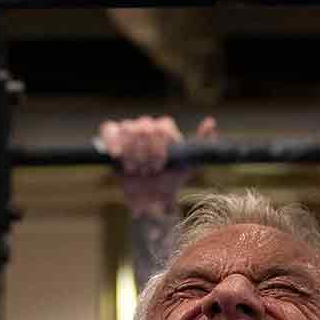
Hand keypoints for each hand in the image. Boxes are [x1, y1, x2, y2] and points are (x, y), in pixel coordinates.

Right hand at [99, 115, 215, 216]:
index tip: (160, 166)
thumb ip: (202, 142)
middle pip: (145, 127)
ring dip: (132, 152)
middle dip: (147, 153)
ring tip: (135, 170)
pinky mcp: (113, 138)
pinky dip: (112, 140)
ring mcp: (129, 131)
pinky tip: (116, 154)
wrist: (149, 198)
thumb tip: (210, 121)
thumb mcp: (190, 165)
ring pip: (128, 129)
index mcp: (165, 129)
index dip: (160, 147)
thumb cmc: (169, 182)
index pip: (163, 127)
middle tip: (148, 172)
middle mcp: (148, 126)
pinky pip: (109, 129)